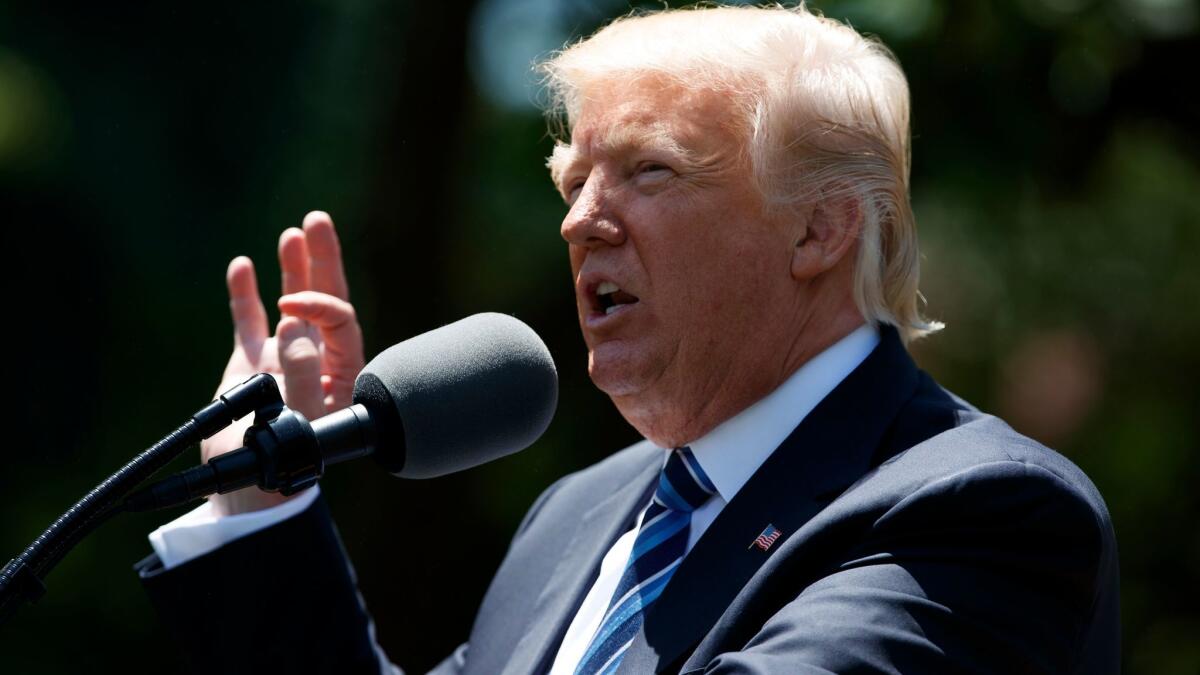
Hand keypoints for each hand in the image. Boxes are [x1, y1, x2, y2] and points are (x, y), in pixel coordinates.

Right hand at [203, 211, 364, 516]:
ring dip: (292, 270)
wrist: (248, 497)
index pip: (339, 322)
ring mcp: (282, 362)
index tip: (291, 305)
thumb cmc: (284, 469)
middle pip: (325, 301)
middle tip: (317, 221)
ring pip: (290, 306)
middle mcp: (316, 362)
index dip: (318, 304)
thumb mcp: (299, 425)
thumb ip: (301, 379)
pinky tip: (243, 266)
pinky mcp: (250, 368)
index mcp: (340, 374)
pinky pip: (249, 323)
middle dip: (321, 261)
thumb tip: (295, 329)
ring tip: (294, 233)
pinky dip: (245, 296)